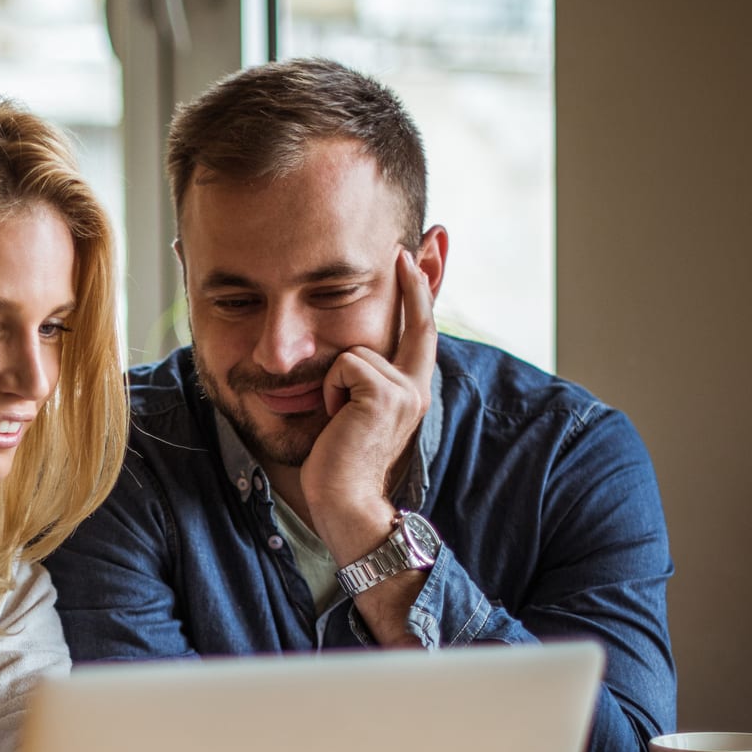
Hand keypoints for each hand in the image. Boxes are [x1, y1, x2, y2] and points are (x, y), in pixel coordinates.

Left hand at [302, 248, 438, 561]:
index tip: (418, 255)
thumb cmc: (337, 466)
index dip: (421, 292)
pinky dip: (330, 390)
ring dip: (334, 381)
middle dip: (414, 281)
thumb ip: (357, 381)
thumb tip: (346, 356)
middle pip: (416, 321)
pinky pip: (344, 364)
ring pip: (355, 350)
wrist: (346, 504)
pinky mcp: (385, 393)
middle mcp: (416, 387)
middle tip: (404, 246)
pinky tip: (336, 419)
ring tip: (337, 417)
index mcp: (410, 392)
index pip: (420, 333)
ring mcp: (405, 390)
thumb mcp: (350, 414)